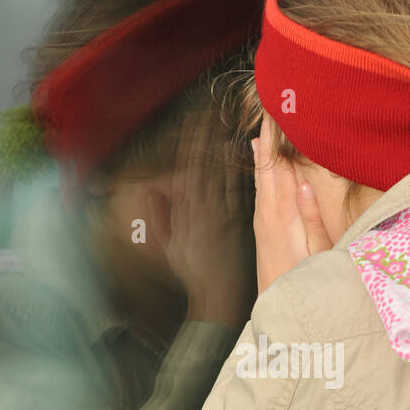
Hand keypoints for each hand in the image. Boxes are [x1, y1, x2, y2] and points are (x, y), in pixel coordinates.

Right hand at [153, 136, 255, 327]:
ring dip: (229, 152)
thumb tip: (152, 191)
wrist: (218, 295)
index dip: (192, 145)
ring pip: (227, 175)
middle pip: (207, 167)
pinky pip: (245, 193)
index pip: (189, 170)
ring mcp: (226, 215)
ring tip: (239, 127)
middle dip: (210, 140)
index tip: (194, 124)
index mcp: (188, 211)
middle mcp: (206, 210)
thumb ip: (159, 216)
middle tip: (215, 115)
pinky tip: (257, 156)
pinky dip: (250, 173)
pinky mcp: (243, 222)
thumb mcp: (168, 245)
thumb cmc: (193, 272)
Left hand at [252, 116, 331, 293]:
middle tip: (269, 106)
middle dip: (268, 137)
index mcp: (282, 213)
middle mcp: (268, 212)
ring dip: (263, 151)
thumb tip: (305, 182)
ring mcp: (262, 220)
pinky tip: (261, 160)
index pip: (278, 166)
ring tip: (264, 126)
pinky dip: (261, 170)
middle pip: (266, 166)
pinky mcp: (262, 227)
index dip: (277, 138)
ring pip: (262, 177)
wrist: (276, 305)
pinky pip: (261, 189)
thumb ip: (311, 216)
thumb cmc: (304, 280)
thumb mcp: (318, 251)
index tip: (277, 112)